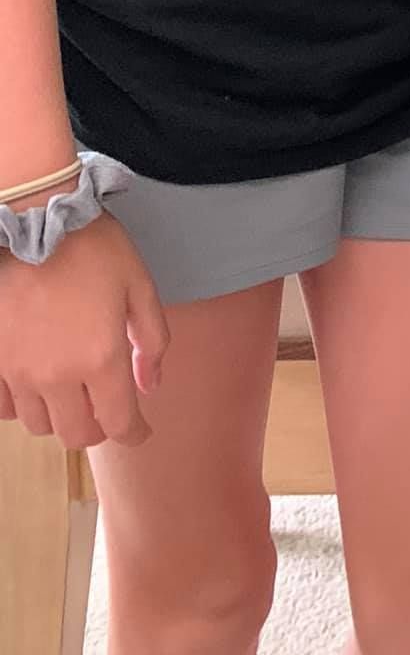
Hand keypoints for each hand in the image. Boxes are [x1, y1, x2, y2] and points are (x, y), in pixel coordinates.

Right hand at [0, 212, 168, 448]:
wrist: (37, 220)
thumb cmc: (93, 247)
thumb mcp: (139, 285)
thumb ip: (151, 340)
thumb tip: (150, 385)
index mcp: (100, 357)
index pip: (118, 423)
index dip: (134, 433)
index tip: (141, 432)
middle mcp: (57, 375)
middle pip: (76, 434)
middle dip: (98, 427)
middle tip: (108, 407)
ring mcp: (19, 372)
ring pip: (40, 425)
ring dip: (61, 416)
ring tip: (74, 388)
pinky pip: (6, 408)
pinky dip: (25, 405)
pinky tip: (38, 382)